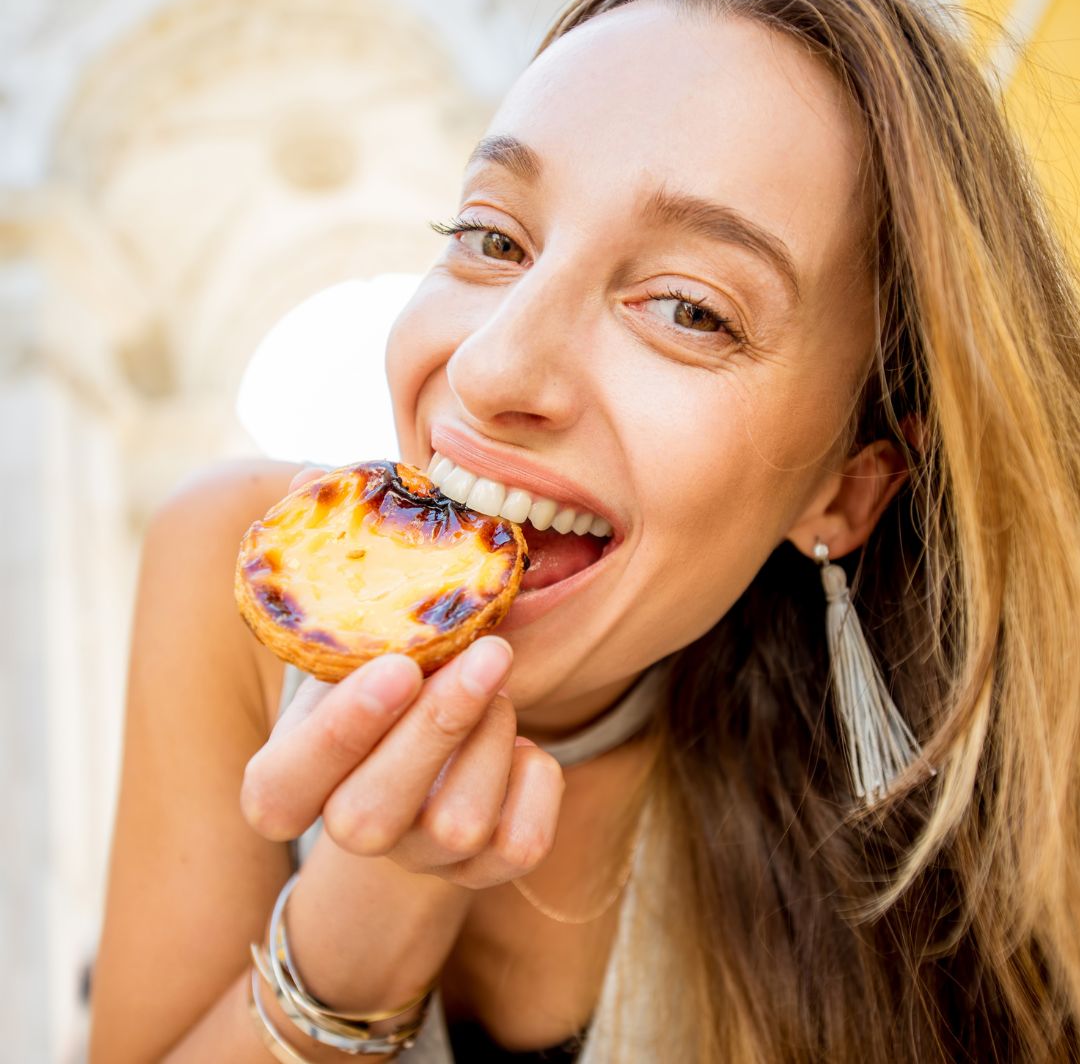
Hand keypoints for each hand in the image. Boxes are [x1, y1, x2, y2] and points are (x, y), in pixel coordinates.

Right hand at [240, 470, 564, 889]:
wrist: (423, 764)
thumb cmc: (376, 682)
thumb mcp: (343, 632)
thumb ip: (328, 563)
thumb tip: (313, 476)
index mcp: (290, 780)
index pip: (279, 792)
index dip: (334, 736)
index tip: (393, 666)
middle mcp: (348, 831)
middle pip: (369, 817)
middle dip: (437, 726)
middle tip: (488, 652)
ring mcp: (419, 859)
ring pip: (455, 825)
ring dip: (490, 739)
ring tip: (497, 678)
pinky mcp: (484, 870)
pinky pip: (520, 844)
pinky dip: (538, 782)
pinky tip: (529, 744)